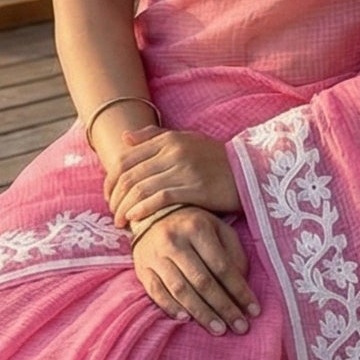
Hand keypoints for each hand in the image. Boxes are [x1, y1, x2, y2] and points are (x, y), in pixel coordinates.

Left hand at [105, 126, 240, 229]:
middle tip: (112, 214)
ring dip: (125, 207)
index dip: (110, 180)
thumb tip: (125, 138)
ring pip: (141, 188)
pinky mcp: (196, 188)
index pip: (126, 159)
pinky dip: (143, 209)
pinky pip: (160, 199)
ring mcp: (184, 169)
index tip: (108, 197)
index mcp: (167, 139)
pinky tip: (135, 220)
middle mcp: (173, 151)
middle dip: (115, 198)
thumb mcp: (186, 139)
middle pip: (130, 175)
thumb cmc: (216, 158)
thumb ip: (154, 137)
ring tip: (120, 222)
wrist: (251, 170)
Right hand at [130, 205, 259, 333]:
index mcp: (197, 228)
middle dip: (224, 307)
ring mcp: (155, 256)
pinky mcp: (142, 268)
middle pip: (202, 281)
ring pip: (180, 290)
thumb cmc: (194, 225)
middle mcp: (174, 241)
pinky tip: (187, 320)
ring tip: (219, 329)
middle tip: (240, 327)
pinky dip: (171, 308)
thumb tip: (242, 283)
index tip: (254, 310)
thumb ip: (233, 253)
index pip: (222, 266)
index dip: (239, 291)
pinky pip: (156, 292)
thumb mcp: (218, 229)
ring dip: (201, 313)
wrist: (152, 215)